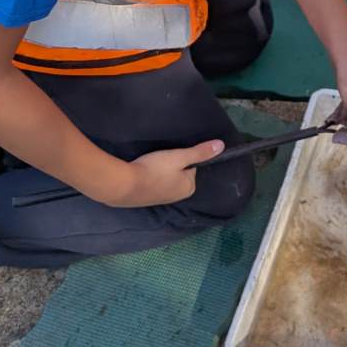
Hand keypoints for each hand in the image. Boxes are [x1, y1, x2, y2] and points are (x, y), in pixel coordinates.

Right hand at [105, 139, 225, 206]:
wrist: (124, 185)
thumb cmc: (155, 169)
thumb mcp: (179, 157)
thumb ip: (199, 152)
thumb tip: (222, 146)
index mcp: (188, 188)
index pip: (191, 168)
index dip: (182, 158)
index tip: (171, 154)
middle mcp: (177, 197)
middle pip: (178, 174)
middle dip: (170, 166)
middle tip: (159, 158)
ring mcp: (160, 200)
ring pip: (164, 180)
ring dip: (158, 172)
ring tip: (150, 164)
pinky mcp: (145, 200)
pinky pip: (152, 185)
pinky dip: (148, 178)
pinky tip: (141, 172)